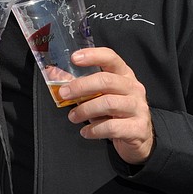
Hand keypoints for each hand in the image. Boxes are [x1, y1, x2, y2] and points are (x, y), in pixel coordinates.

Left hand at [60, 47, 153, 164]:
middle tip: (64, 94)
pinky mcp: (138, 128)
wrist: (139, 138)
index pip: (110, 57)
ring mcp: (138, 107)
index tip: (74, 58)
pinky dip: (94, 129)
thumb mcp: (99, 95)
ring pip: (108, 103)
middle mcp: (134, 88)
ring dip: (85, 110)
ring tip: (73, 116)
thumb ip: (80, 84)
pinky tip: (86, 132)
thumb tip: (54, 74)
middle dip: (81, 86)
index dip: (92, 55)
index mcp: (124, 75)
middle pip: (106, 80)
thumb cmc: (115, 112)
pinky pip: (112, 127)